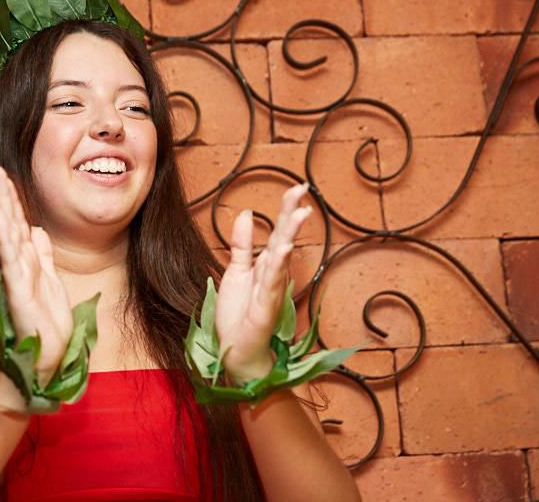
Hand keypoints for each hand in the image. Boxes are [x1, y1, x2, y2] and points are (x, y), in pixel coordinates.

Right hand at [0, 161, 73, 386]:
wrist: (47, 354)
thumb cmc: (48, 322)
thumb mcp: (52, 280)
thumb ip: (43, 254)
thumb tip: (38, 229)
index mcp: (28, 259)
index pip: (17, 220)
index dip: (11, 196)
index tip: (2, 173)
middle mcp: (19, 263)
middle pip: (9, 220)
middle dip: (1, 193)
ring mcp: (16, 274)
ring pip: (5, 232)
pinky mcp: (17, 288)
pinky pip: (9, 256)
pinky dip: (3, 234)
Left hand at [215, 182, 312, 385]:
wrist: (236, 350)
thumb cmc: (239, 314)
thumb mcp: (235, 271)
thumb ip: (242, 244)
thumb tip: (246, 213)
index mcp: (265, 265)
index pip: (278, 231)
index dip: (286, 209)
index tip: (297, 187)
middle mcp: (273, 274)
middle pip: (284, 238)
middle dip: (292, 213)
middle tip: (303, 189)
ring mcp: (272, 289)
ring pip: (283, 257)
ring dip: (291, 234)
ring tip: (299, 212)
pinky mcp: (266, 306)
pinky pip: (273, 282)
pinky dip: (278, 265)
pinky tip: (284, 249)